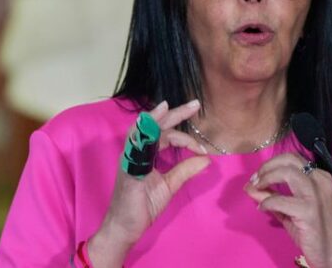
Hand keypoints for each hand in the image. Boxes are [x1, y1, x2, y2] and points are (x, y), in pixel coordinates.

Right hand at [88, 100, 209, 266]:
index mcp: (145, 154)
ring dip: (156, 119)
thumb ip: (185, 170)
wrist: (124, 227)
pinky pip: (133, 150)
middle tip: (195, 104)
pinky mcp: (127, 171)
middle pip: (155, 126)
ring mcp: (129, 160)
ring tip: (168, 106)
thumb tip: (206, 159)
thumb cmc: (142, 205)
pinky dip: (141, 136)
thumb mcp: (169, 185)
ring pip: (142, 132)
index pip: (166, 134)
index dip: (185, 137)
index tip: (202, 148)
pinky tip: (150, 128)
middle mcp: (136, 152)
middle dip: (174, 114)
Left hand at [244, 153, 331, 267]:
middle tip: (255, 180)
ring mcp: (316, 195)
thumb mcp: (289, 210)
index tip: (258, 176)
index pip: (292, 159)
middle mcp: (320, 181)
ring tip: (257, 188)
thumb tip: (250, 186)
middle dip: (267, 167)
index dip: (271, 164)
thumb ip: (271, 196)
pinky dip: (267, 202)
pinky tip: (262, 208)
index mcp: (319, 177)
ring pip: (287, 172)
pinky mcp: (309, 211)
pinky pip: (280, 200)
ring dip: (267, 178)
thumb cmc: (313, 231)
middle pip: (289, 160)